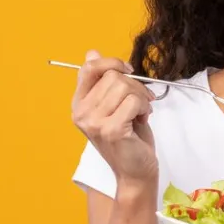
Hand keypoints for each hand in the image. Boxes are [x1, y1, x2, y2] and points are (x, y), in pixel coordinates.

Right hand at [71, 49, 157, 184]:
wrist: (135, 170)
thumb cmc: (128, 137)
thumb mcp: (114, 104)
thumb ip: (103, 81)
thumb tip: (91, 53)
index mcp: (79, 104)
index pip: (89, 68)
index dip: (111, 62)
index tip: (128, 70)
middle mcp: (81, 113)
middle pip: (112, 75)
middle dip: (134, 85)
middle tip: (141, 102)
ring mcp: (94, 122)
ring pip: (124, 86)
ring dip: (140, 97)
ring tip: (140, 112)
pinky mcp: (110, 130)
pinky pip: (133, 101)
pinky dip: (144, 107)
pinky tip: (142, 119)